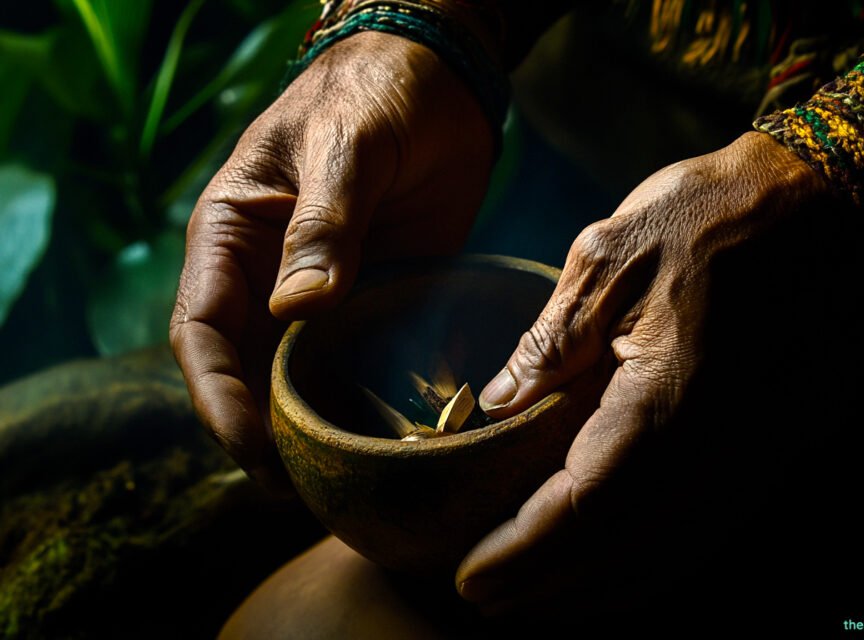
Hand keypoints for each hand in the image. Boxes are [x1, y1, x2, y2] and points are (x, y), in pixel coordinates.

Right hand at [170, 32, 493, 484]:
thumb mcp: (349, 146)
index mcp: (233, 235)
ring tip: (347, 478)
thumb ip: (324, 222)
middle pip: (246, 371)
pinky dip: (370, 400)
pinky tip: (395, 436)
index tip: (253, 449)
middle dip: (265, 433)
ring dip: (316, 427)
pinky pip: (362, 360)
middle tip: (307, 487)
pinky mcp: (376, 299)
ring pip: (302, 376)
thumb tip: (297, 307)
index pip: (201, 330)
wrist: (441, 82)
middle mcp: (269, 275)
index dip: (218, 397)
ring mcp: (324, 293)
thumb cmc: (378, 94)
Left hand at [455, 132, 825, 611]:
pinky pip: (704, 528)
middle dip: (550, 586)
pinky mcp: (772, 447)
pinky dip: (649, 560)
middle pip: (624, 551)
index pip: (582, 508)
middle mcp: (718, 448)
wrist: (828, 202)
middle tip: (490, 601)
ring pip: (669, 553)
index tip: (469, 577)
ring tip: (538, 597)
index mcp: (668, 401)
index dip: (523, 552)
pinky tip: (613, 560)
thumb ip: (549, 343)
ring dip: (599, 586)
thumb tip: (498, 403)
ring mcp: (755, 455)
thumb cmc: (713, 216)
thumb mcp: (608, 258)